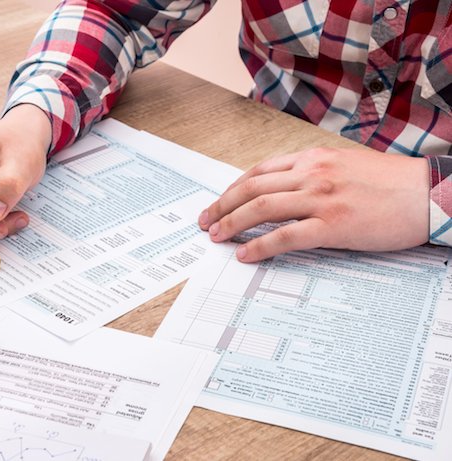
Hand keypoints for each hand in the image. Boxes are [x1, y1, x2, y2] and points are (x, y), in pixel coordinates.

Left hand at [199, 148, 429, 261]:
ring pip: (262, 208)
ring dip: (232, 224)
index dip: (233, 189)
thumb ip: (313, 174)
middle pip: (252, 188)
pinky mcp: (334, 225)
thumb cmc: (391, 182)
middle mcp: (312, 173)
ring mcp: (321, 198)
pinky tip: (246, 255)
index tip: (218, 203)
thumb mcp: (345, 165)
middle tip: (206, 222)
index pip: (259, 171)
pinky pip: (286, 235)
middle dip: (222, 206)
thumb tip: (285, 191)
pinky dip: (260, 246)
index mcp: (313, 158)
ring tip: (217, 237)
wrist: (429, 193)